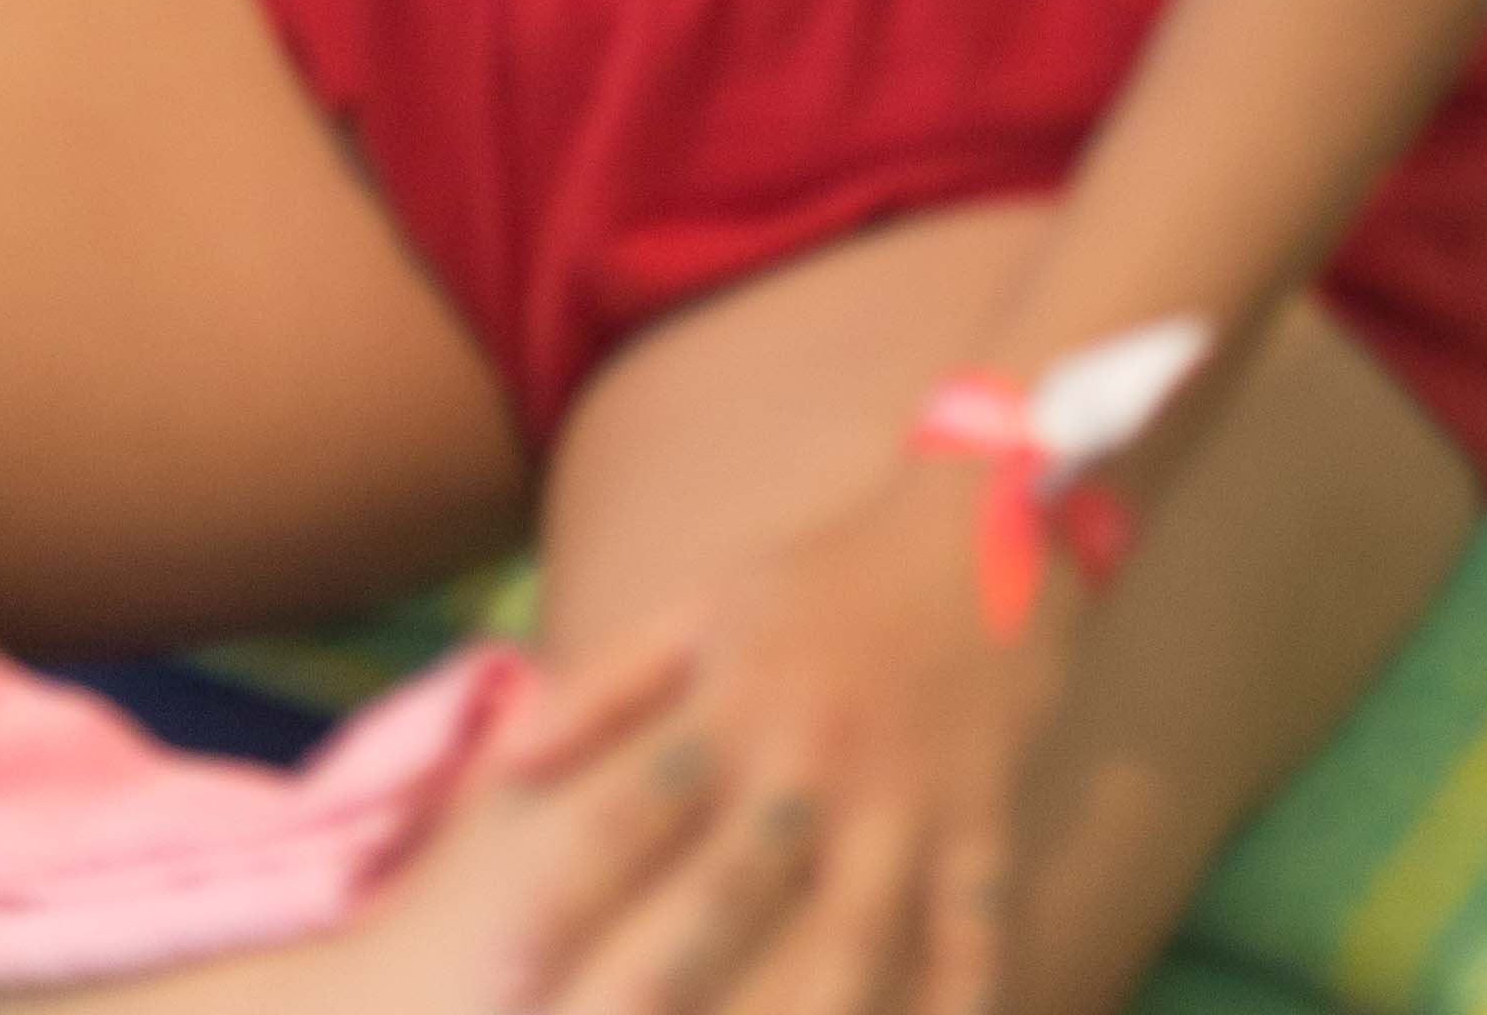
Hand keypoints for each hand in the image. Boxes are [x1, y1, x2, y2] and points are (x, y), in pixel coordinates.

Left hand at [478, 462, 1065, 1014]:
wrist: (986, 521)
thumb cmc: (827, 577)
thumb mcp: (709, 606)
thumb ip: (607, 685)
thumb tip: (507, 764)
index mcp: (739, 704)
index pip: (636, 806)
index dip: (566, 889)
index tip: (500, 973)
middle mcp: (814, 759)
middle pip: (732, 884)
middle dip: (666, 974)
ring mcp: (903, 799)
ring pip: (852, 929)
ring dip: (811, 1013)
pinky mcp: (980, 824)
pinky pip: (972, 935)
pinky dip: (960, 1006)